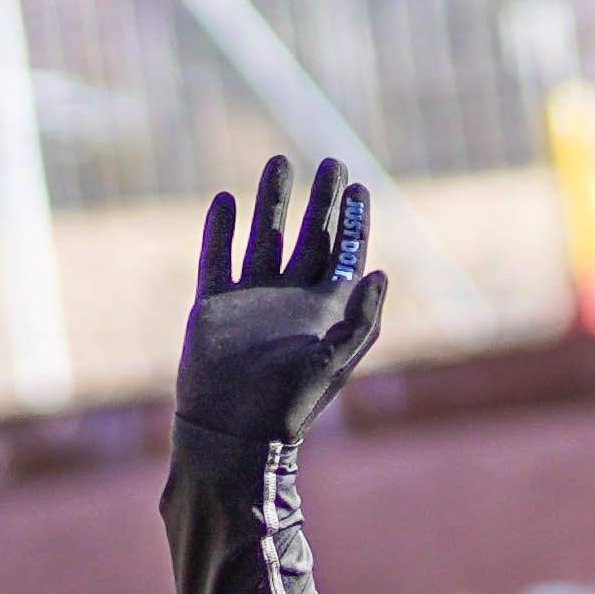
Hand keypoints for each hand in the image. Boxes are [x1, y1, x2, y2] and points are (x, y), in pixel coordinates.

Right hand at [176, 152, 386, 452]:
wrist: (230, 431)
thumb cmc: (287, 403)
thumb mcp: (331, 362)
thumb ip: (359, 319)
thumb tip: (380, 273)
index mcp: (324, 311)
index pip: (345, 254)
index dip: (354, 222)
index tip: (359, 187)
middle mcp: (291, 299)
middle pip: (311, 237)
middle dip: (321, 202)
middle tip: (331, 163)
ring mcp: (252, 299)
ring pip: (265, 238)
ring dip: (272, 202)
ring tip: (278, 162)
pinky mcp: (215, 305)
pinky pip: (218, 257)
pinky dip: (222, 229)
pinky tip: (226, 200)